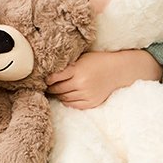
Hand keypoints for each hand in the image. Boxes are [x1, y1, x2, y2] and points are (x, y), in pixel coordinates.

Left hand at [46, 50, 162, 109]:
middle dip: (51, 88)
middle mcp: (81, 83)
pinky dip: (67, 101)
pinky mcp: (91, 102)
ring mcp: (86, 94)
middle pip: (58, 89)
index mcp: (77, 70)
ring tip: (56, 90)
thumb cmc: (98, 61)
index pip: (54, 78)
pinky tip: (66, 95)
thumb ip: (68, 65)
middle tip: (47, 86)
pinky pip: (73, 105)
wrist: (118, 70)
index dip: (47, 79)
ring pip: (64, 98)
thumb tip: (49, 71)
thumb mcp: (82, 58)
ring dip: (59, 94)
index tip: (44, 79)